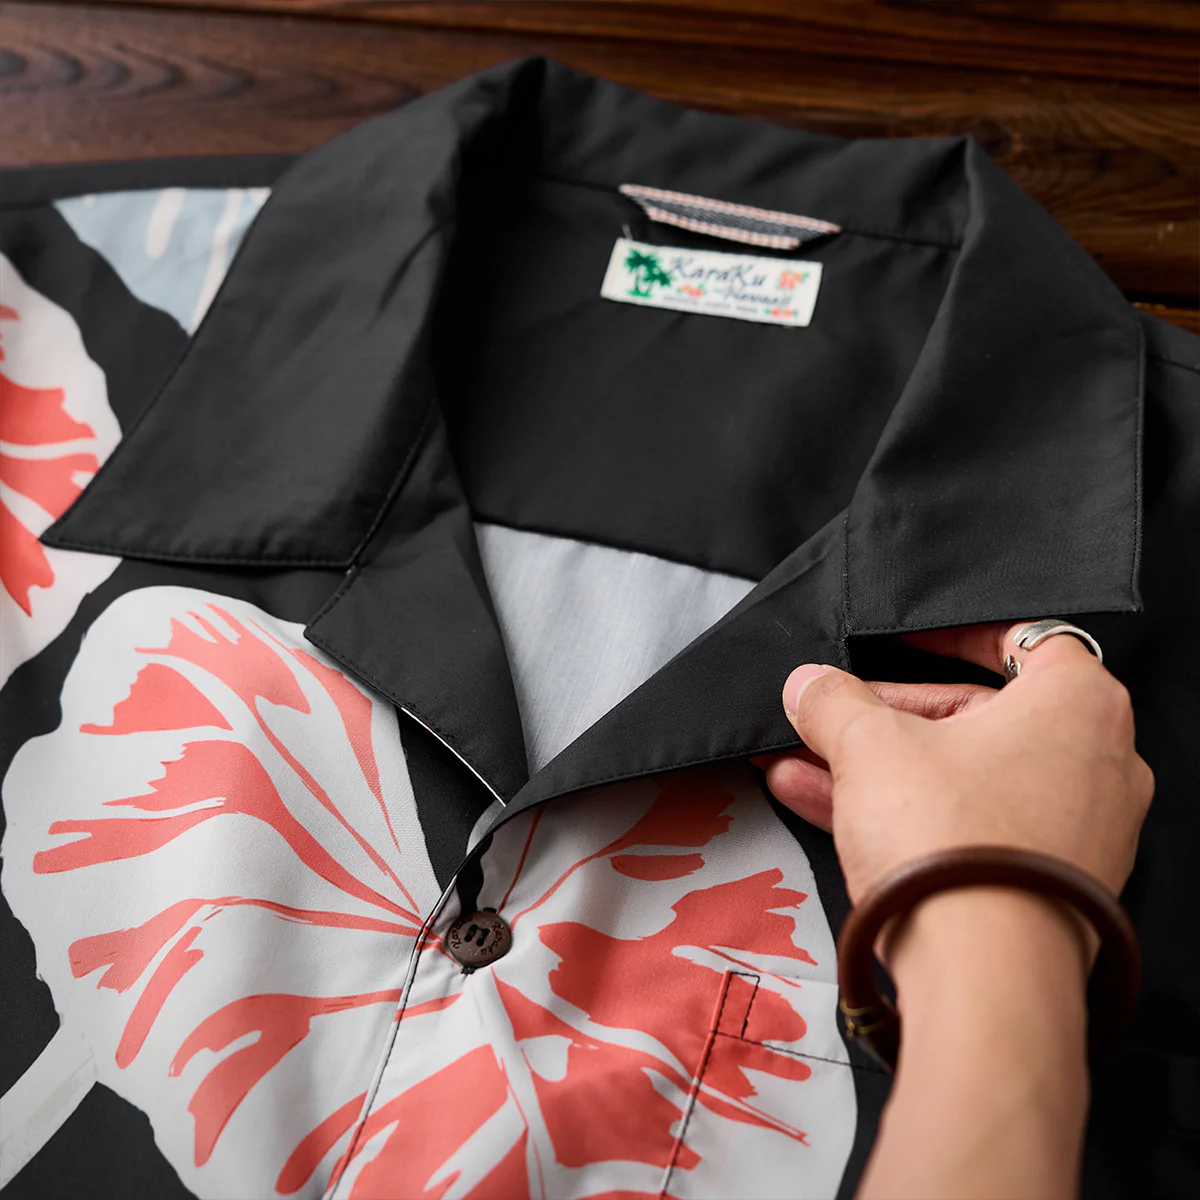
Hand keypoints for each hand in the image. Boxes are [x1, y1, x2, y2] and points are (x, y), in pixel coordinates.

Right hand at [756, 621, 1153, 905]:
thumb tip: (809, 685)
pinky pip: (965, 827)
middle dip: (884, 714)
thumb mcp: (869, 744)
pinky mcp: (1041, 886)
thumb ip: (834, 702)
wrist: (982, 977)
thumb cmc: (954, 839)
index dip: (952, 634)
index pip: (1023, 641)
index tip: (902, 641)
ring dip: (876, 767)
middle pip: (977, 715)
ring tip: (799, 761)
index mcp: (1078, 705)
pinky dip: (904, 813)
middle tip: (829, 714)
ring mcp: (1073, 832)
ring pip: (961, 778)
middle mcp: (1094, 765)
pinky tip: (822, 805)